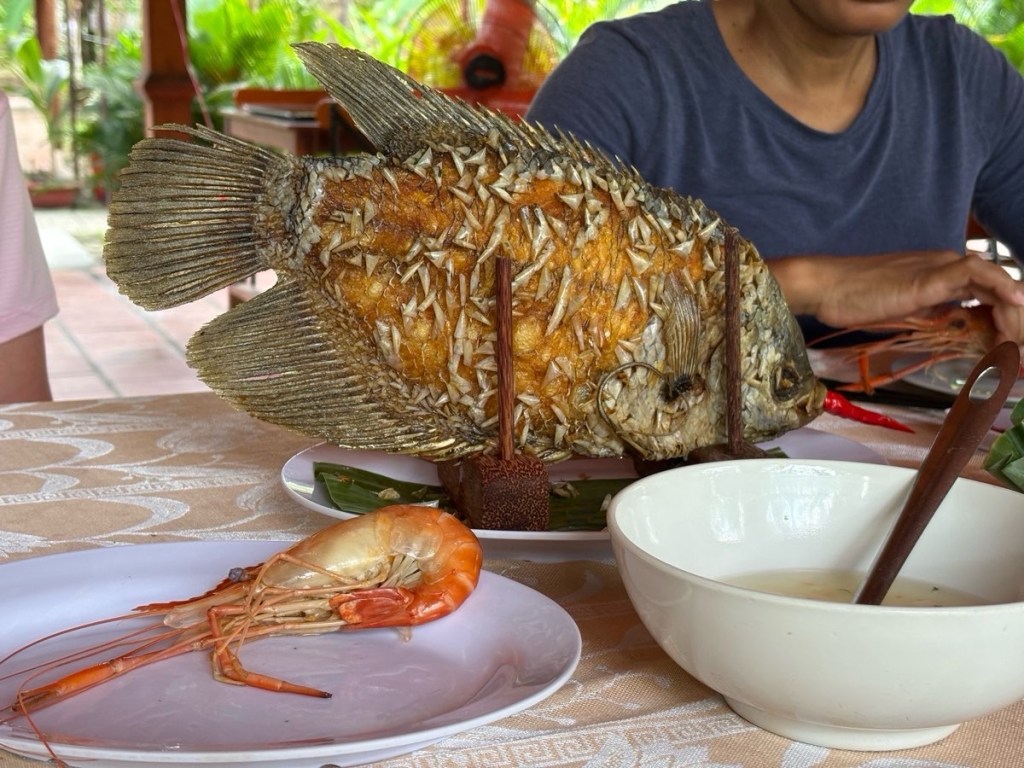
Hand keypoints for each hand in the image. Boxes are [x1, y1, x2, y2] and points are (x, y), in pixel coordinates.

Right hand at [770, 250, 1023, 344]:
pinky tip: (1016, 299)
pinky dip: (1000, 284)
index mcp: (939, 274)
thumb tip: (954, 324)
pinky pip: (976, 272)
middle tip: (1018, 342)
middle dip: (1013, 312)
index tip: (1009, 340)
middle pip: (995, 282)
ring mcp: (937, 266)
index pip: (986, 288)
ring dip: (1012, 303)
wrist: (827, 287)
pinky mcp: (928, 275)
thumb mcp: (904, 310)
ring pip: (992, 275)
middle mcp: (944, 263)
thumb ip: (932, 312)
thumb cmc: (855, 301)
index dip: (1004, 312)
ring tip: (1019, 331)